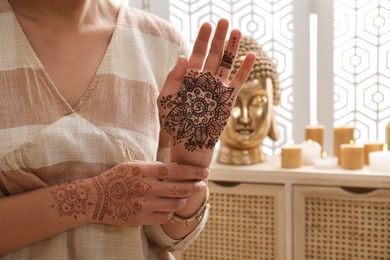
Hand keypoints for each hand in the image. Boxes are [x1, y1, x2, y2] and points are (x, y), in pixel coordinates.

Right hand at [88, 161, 207, 225]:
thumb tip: (176, 169)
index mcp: (144, 170)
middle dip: (195, 186)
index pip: (175, 170)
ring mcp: (143, 205)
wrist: (95, 198)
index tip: (205, 172)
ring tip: (186, 196)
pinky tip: (170, 208)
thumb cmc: (117, 178)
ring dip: (184, 200)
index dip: (193, 172)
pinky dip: (170, 212)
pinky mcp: (140, 219)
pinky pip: (163, 217)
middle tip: (202, 185)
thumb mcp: (134, 165)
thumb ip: (154, 167)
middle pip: (179, 189)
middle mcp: (146, 187)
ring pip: (174, 204)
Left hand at [158, 19, 255, 166]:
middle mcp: (205, 81)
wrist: (189, 144)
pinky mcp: (228, 100)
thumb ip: (173, 79)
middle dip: (219, 38)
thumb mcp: (166, 100)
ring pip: (226, 64)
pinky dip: (244, 69)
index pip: (197, 54)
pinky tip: (250, 55)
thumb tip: (183, 57)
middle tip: (225, 21)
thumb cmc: (174, 124)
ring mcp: (218, 89)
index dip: (202, 40)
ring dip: (232, 48)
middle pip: (214, 55)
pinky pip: (238, 82)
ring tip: (237, 31)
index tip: (207, 25)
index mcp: (189, 79)